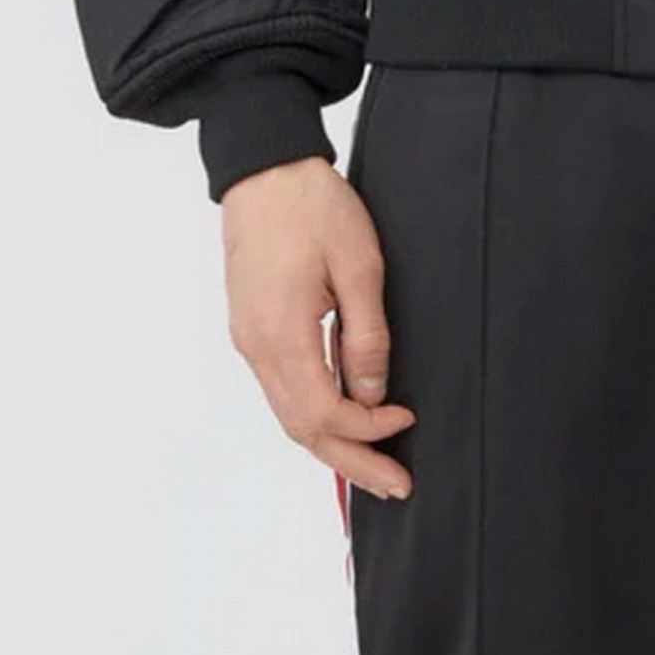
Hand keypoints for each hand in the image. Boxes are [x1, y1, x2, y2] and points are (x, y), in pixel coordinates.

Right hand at [220, 156, 414, 499]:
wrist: (264, 167)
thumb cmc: (312, 205)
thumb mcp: (358, 264)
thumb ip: (367, 334)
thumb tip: (374, 393)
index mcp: (281, 334)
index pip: (324, 413)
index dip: (368, 432)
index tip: (406, 422)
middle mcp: (256, 348)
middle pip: (302, 429)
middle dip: (351, 462)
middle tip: (396, 486)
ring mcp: (248, 340)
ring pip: (288, 414)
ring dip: (331, 443)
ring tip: (374, 464)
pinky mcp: (250, 328)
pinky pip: (282, 389)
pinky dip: (314, 413)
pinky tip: (344, 415)